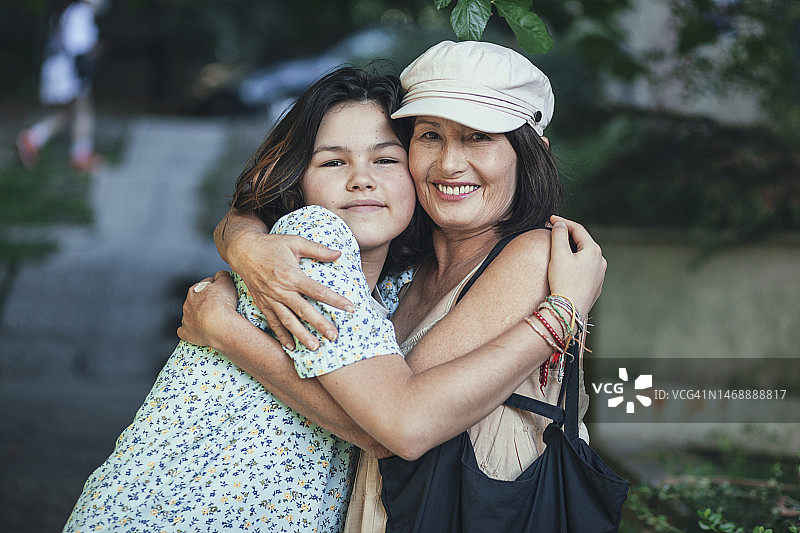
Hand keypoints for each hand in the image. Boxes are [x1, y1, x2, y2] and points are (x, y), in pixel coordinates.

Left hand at [177, 271, 239, 347]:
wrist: (218, 325)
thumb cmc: (221, 304)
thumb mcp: (226, 281)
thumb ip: (222, 275)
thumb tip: (220, 274)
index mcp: (195, 290)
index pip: (204, 286)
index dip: (214, 289)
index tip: (221, 293)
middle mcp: (188, 303)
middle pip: (196, 301)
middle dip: (206, 303)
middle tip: (219, 307)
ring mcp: (186, 318)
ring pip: (191, 315)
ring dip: (199, 316)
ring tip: (213, 320)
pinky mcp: (187, 332)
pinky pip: (185, 331)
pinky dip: (191, 331)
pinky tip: (198, 332)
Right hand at [226, 230, 354, 350]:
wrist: (243, 250)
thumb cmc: (271, 245)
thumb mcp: (295, 241)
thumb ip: (317, 249)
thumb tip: (339, 253)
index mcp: (292, 275)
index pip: (318, 290)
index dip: (335, 300)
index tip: (350, 308)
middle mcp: (281, 290)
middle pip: (304, 310)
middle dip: (319, 324)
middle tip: (333, 336)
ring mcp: (271, 299)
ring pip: (288, 321)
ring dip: (302, 335)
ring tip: (315, 347)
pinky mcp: (263, 304)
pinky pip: (273, 323)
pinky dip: (281, 336)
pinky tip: (291, 347)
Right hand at [547, 215, 606, 317]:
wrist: (569, 310)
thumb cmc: (564, 282)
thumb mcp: (559, 254)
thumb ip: (559, 235)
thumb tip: (560, 225)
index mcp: (593, 251)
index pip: (578, 229)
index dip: (563, 222)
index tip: (550, 219)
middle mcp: (600, 262)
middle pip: (583, 242)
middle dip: (568, 235)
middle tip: (553, 231)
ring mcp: (599, 275)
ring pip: (584, 256)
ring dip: (572, 249)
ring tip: (559, 247)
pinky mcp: (594, 286)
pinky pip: (585, 269)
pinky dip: (575, 263)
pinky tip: (566, 267)